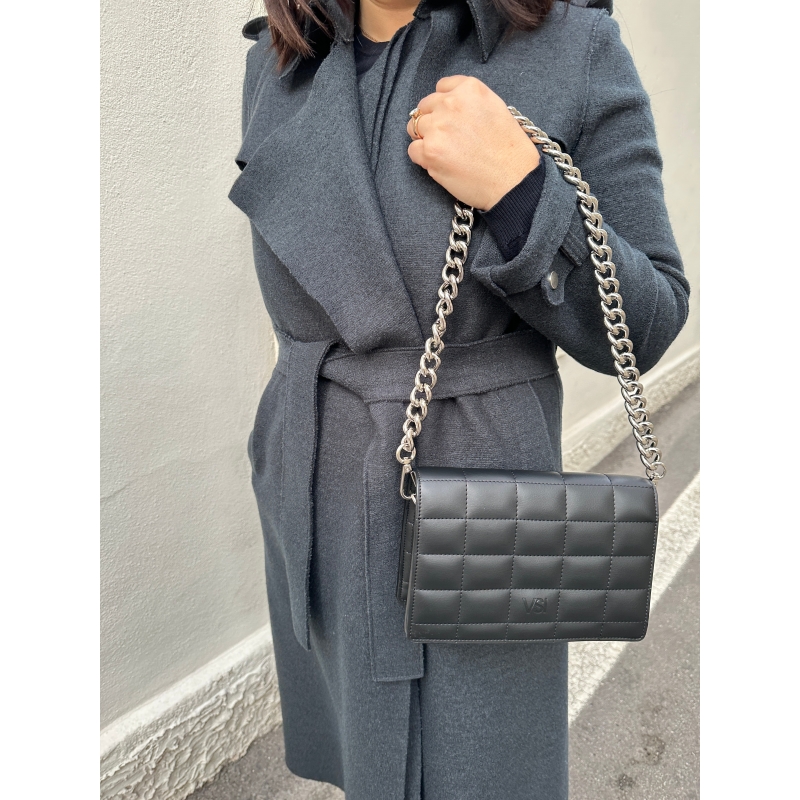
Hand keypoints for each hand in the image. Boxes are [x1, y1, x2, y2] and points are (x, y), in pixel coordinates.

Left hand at [407, 76, 540, 210]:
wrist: (514, 181)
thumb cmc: (510, 152)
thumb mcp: (497, 109)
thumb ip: (470, 104)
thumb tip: (449, 109)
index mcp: (470, 89)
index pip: (441, 87)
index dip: (443, 105)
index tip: (450, 118)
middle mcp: (451, 103)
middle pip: (424, 107)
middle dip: (432, 121)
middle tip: (447, 140)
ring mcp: (438, 127)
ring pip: (414, 128)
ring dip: (424, 139)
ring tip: (444, 153)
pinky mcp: (430, 151)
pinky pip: (413, 150)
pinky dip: (422, 158)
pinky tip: (441, 164)